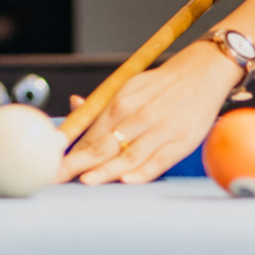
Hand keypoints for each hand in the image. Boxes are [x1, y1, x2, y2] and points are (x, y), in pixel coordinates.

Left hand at [57, 40, 240, 184]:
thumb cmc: (160, 85)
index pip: (90, 133)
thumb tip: (75, 106)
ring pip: (128, 155)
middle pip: (103, 145)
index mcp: (122, 101)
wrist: (203, 72)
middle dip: (77, 164)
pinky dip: (141, 172)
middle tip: (56, 177)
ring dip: (105, 170)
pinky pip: (158, 161)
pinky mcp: (182, 141)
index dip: (70, 152)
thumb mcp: (129, 87)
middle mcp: (139, 115)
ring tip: (85, 181)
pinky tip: (125, 179)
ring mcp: (161, 129)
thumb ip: (103, 104)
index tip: (51, 164)